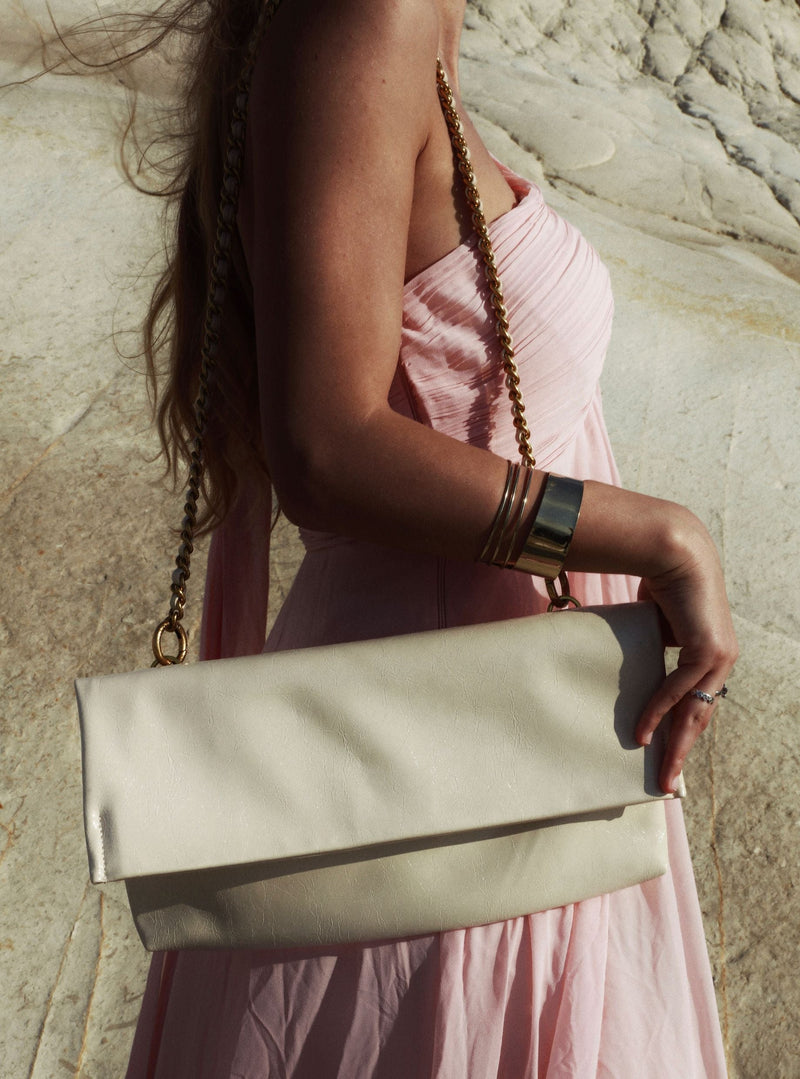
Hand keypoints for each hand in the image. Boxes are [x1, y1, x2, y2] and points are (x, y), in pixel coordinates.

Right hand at [634, 521, 736, 793]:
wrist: (674, 553)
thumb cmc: (661, 582)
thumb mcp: (658, 624)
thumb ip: (653, 647)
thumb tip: (626, 661)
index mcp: (712, 655)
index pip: (697, 703)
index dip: (682, 731)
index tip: (668, 756)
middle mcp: (721, 660)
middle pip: (700, 717)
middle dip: (681, 751)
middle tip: (666, 782)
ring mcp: (719, 658)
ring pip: (694, 712)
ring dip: (674, 745)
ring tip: (660, 773)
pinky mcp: (707, 652)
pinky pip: (678, 691)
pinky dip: (658, 713)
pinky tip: (642, 733)